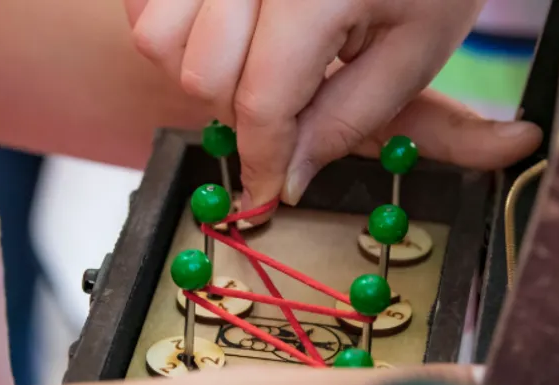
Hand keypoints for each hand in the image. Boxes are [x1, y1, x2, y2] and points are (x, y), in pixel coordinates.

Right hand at [124, 0, 541, 218]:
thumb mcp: (411, 53)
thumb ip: (344, 121)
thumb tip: (285, 177)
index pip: (262, 101)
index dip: (262, 161)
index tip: (265, 193)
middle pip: (201, 74)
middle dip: (240, 114)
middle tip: (285, 107)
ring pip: (158, 37)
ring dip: (200, 70)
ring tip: (254, 61)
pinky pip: (147, 4)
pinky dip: (177, 28)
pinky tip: (226, 30)